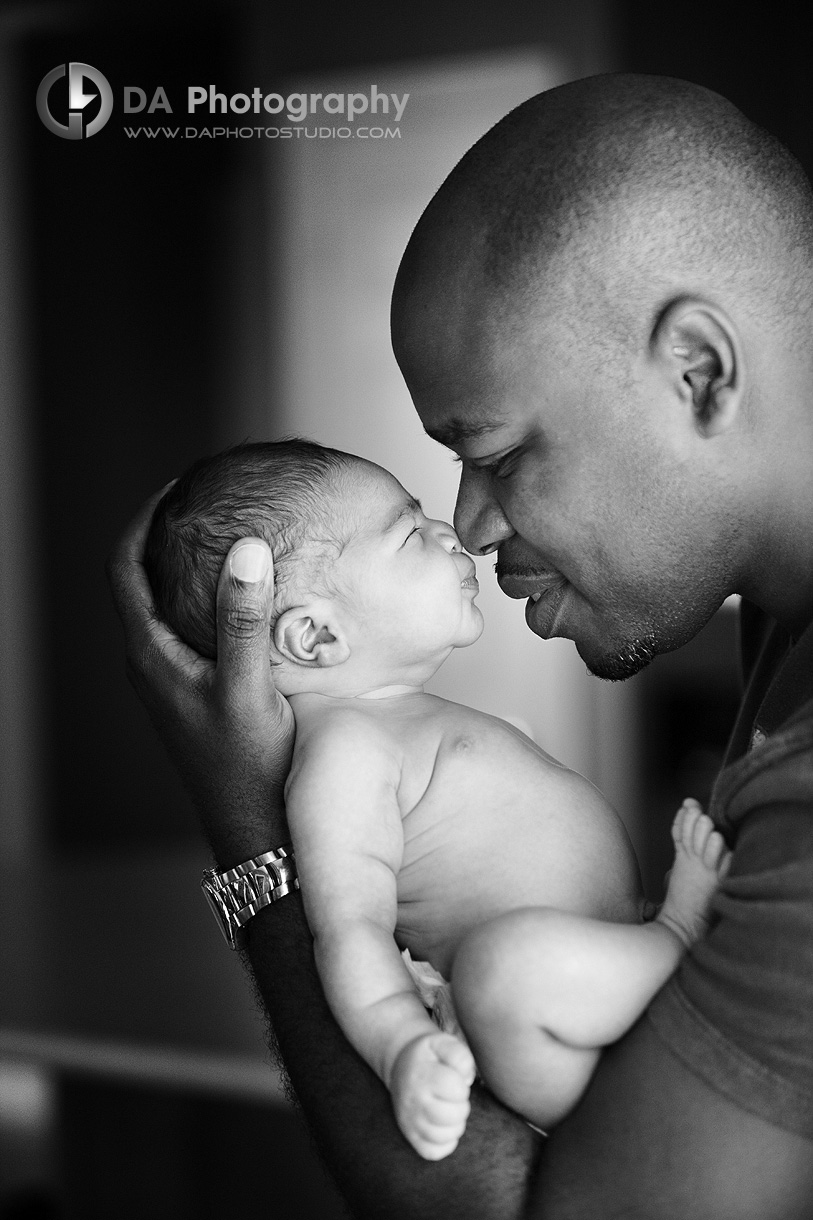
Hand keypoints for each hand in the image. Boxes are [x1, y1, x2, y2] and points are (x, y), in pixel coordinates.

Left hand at [106, 485, 294, 858]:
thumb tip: (245, 548)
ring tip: (228, 534)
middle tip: (208, 500)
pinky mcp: (195, 692)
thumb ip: (243, 620)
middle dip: (164, 534)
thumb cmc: (249, 770)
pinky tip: (250, 596)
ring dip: (185, 566)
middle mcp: (151, 664)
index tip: (176, 486)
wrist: (258, 830)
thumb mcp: (249, 690)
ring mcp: (171, 679)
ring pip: (165, 605)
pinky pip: (190, 627)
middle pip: (139, 579)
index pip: (123, 567)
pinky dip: (208, 598)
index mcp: (150, 655)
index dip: (141, 519)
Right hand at [390, 1033, 476, 1160]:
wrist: (401, 1065)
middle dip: (462, 1105)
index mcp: (421, 1075)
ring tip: (450, 1109)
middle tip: (454, 1096)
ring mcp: (409, 1121)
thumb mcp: (442, 1042)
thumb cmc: (429, 1056)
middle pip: (453, 1115)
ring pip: (444, 1136)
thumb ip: (459, 1054)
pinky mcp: (410, 1136)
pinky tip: (445, 1126)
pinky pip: (433, 1152)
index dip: (462, 1085)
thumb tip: (467, 1079)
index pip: (456, 1089)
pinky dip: (445, 1143)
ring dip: (456, 1124)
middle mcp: (412, 1100)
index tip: (454, 1079)